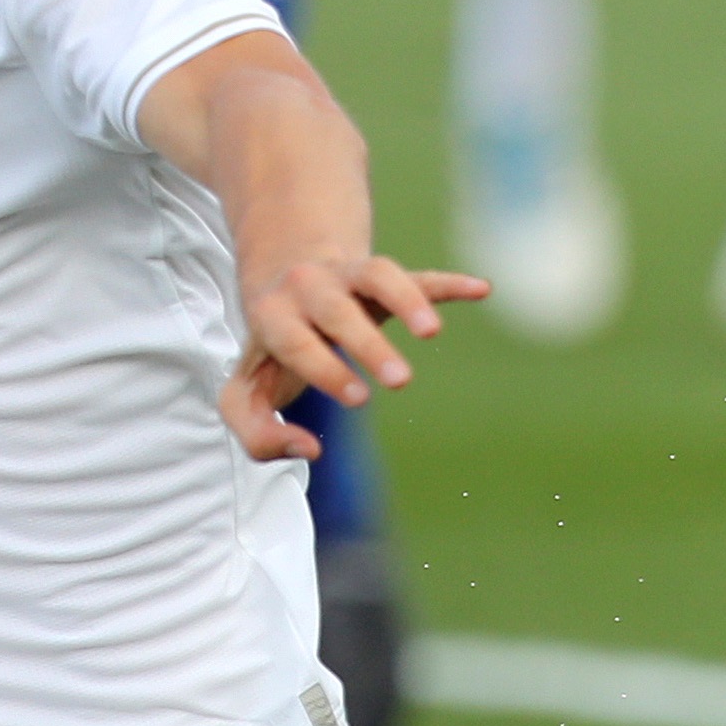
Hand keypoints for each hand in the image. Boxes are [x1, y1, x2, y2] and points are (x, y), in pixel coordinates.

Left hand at [223, 252, 487, 461]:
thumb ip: (259, 436)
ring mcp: (347, 277)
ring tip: (433, 332)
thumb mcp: (245, 396)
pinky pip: (416, 275)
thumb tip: (309, 450)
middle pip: (337, 311)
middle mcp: (307, 289)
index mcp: (271, 317)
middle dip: (369, 344)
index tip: (361, 399)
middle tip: (401, 382)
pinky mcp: (380, 277)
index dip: (325, 369)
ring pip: (378, 276)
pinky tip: (480, 289)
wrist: (282, 284)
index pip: (295, 342)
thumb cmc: (269, 354)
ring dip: (406, 299)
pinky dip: (447, 282)